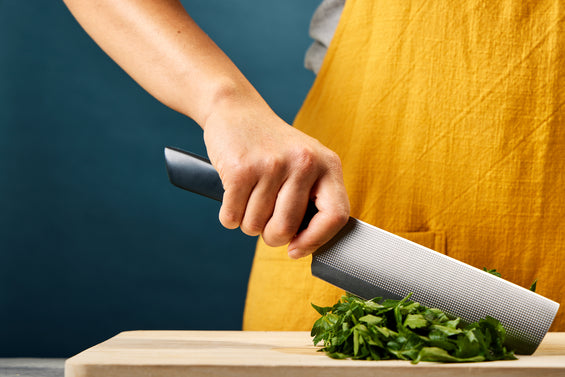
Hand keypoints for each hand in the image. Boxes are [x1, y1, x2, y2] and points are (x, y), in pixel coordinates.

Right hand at [203, 93, 349, 258]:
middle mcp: (304, 162)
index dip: (316, 241)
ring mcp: (272, 164)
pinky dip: (229, 216)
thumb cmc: (272, 148)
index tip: (296, 250)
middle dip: (271, 236)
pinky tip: (234, 196)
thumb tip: (305, 246)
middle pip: (286, 228)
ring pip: (255, 226)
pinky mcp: (241, 168)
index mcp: (328, 165)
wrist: (237, 110)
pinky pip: (232, 217)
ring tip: (250, 197)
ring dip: (247, 222)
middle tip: (265, 221)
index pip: (336, 216)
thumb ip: (313, 200)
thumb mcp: (306, 164)